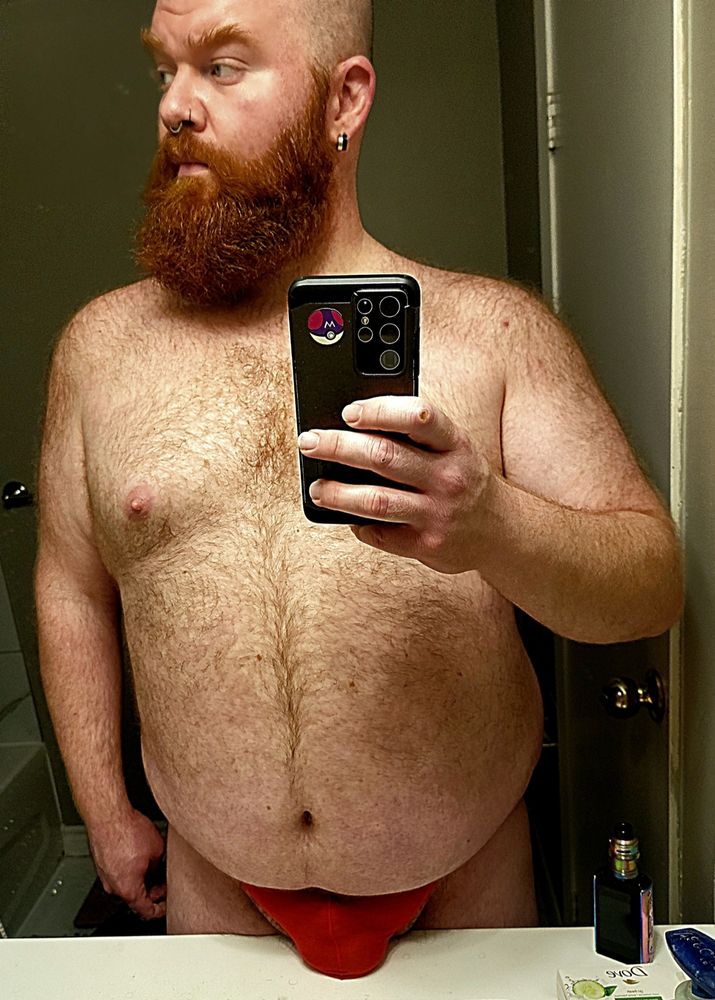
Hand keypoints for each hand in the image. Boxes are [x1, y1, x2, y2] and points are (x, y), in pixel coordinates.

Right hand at [88, 808, 165, 919]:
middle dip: (153, 891)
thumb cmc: (127, 831)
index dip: (161, 909)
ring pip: (127, 884)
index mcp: (128, 890)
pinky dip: (130, 869)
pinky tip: (139, 854)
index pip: (147, 911)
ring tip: (153, 863)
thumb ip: (160, 866)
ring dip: (142, 878)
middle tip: (164, 880)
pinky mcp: (102, 863)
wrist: (108, 816)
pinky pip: (119, 872)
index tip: (167, 904)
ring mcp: (105, 875)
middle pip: (136, 898)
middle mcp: (114, 886)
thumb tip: (160, 868)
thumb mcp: (158, 850)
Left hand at [297, 395, 490, 573]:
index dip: (379, 411)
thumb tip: (354, 424)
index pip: (417, 417)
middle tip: (309, 442)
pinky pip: (380, 534)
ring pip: (375, 500)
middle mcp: (449, 477)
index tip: (348, 412)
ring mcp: (438, 513)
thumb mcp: (453, 447)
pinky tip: (347, 516)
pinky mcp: (427, 545)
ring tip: (317, 488)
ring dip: (338, 493)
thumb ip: (416, 434)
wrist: (502, 530)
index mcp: (455, 443)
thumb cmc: (462, 477)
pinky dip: (358, 525)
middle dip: (338, 447)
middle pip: (384, 457)